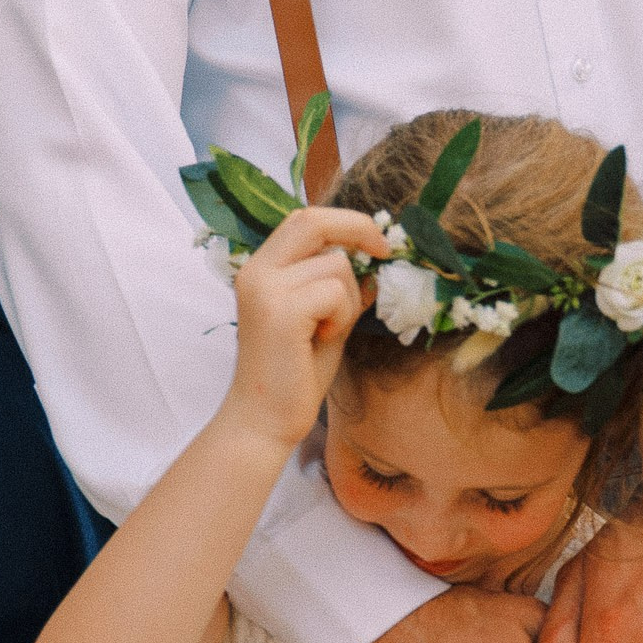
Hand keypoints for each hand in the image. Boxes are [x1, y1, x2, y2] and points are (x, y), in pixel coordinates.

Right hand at [221, 207, 388, 455]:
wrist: (265, 421)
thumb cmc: (294, 377)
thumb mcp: (325, 323)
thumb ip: (341, 292)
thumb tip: (373, 268)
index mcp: (261, 270)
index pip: (305, 220)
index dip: (346, 222)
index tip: (377, 243)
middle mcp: (257, 272)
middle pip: (314, 221)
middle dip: (358, 229)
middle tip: (385, 252)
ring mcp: (265, 289)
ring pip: (335, 265)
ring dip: (347, 300)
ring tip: (326, 332)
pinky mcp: (280, 312)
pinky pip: (334, 292)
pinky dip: (341, 316)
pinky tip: (321, 340)